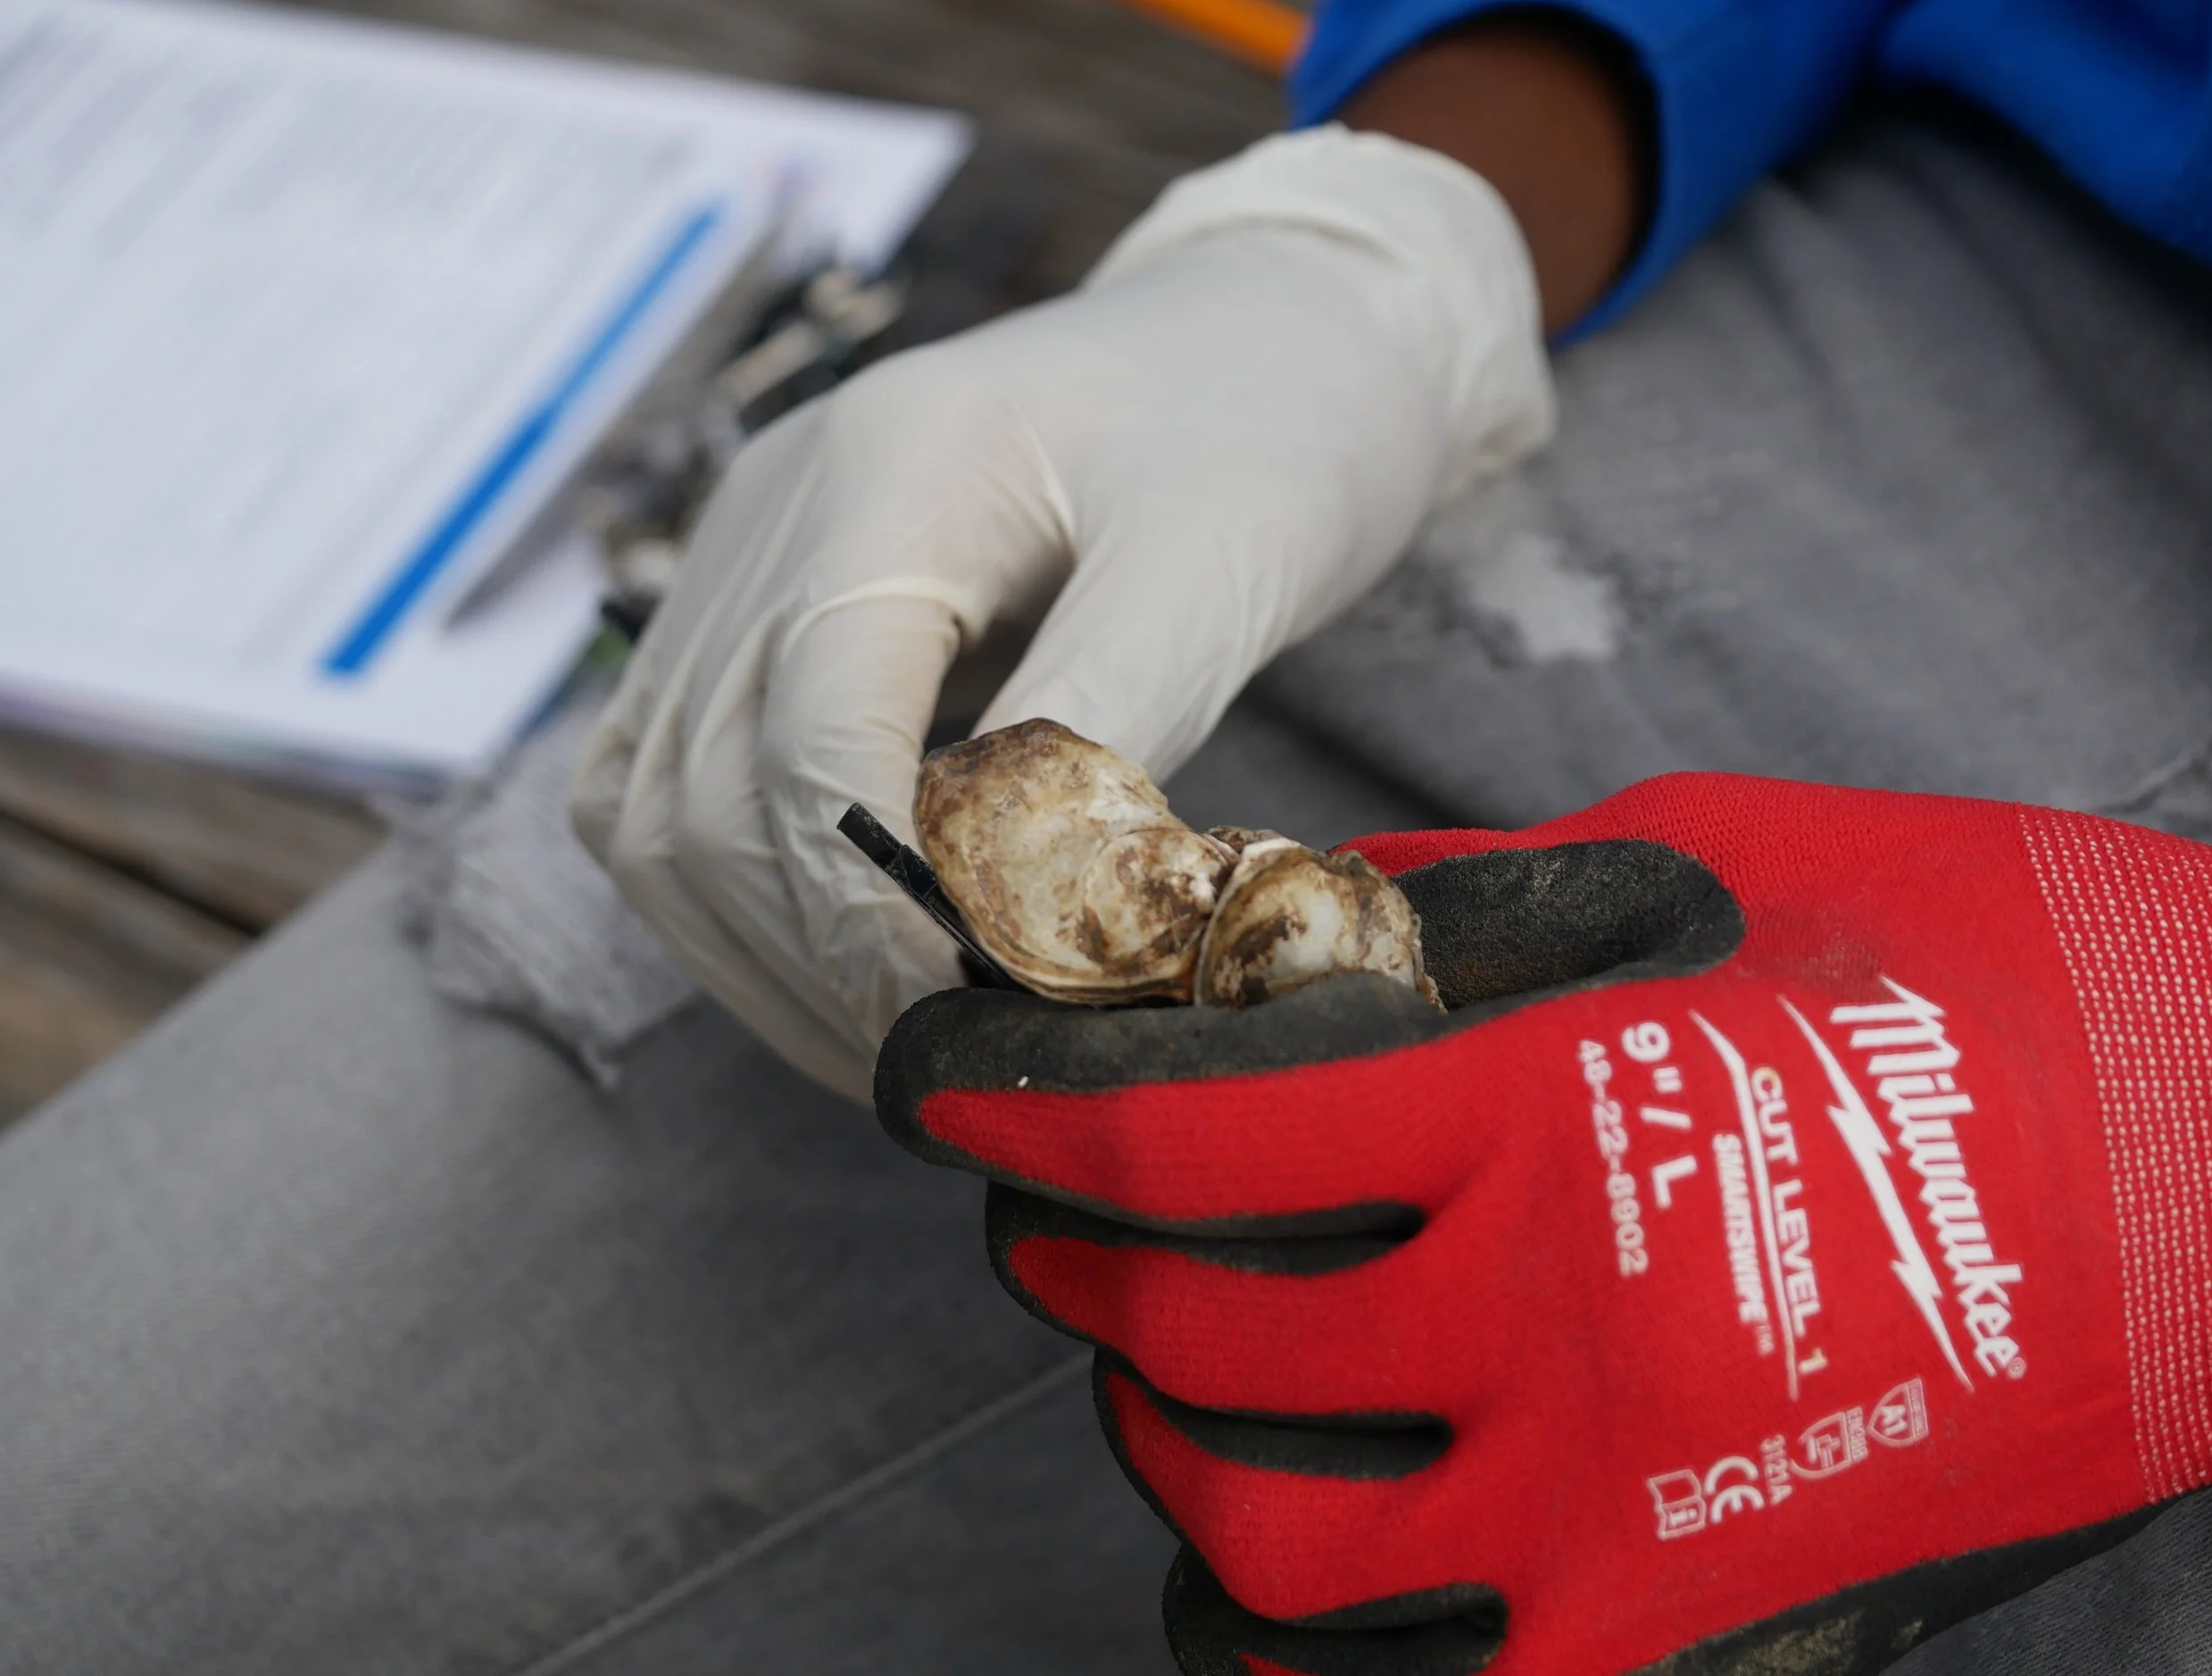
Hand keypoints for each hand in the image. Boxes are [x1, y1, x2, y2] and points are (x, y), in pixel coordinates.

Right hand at [569, 126, 1551, 1098]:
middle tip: (943, 1068)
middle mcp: (777, 504)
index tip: (968, 1025)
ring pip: (649, 809)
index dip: (868, 913)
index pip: (809, 738)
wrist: (1268, 327)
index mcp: (891, 469)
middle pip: (697, 794)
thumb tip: (1010, 925)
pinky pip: (675, 778)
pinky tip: (849, 960)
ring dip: (756, 953)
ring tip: (894, 1044)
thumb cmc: (1273, 425)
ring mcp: (749, 550)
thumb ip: (1105, 731)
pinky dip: (741, 895)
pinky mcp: (761, 598)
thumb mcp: (1224, 562)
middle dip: (810, 960)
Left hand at [877, 775, 2211, 1672]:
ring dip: (1159, 1446)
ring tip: (1151, 1372)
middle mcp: (1566, 1327)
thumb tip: (1273, 934)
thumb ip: (1464, 920)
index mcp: (1555, 1113)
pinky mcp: (1699, 1624)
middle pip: (1194, 1335)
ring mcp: (1627, 1507)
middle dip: (1073, 1261)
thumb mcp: (1705, 870)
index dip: (1021, 1100)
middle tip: (1048, 1207)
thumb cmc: (1989, 972)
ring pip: (1263, 1542)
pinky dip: (1289, 1650)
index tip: (929, 1077)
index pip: (1191, 1130)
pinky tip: (1255, 1569)